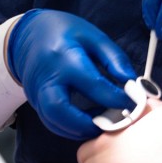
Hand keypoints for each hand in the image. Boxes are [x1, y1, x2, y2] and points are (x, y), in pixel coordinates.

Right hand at [7, 9, 136, 139]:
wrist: (27, 35)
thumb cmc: (63, 33)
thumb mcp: (93, 36)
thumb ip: (114, 59)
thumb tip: (131, 83)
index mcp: (64, 56)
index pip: (92, 84)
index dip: (116, 98)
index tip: (134, 104)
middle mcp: (46, 77)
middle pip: (59, 110)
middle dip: (87, 124)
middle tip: (111, 124)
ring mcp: (36, 92)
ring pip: (53, 122)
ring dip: (79, 129)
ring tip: (101, 123)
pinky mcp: (34, 102)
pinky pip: (51, 122)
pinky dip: (70, 128)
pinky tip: (87, 121)